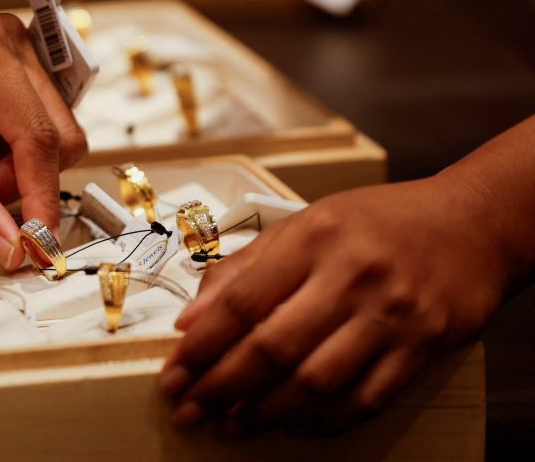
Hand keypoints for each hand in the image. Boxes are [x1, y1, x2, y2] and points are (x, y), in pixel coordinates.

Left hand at [0, 13, 87, 267]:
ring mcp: (12, 55)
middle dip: (14, 182)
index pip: (39, 138)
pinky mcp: (8, 73)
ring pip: (46, 141)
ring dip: (4, 173)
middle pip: (55, 138)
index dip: (41, 199)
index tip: (37, 246)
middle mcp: (8, 43)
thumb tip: (12, 247)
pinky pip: (28, 134)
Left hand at [158, 176, 504, 433]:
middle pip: (272, 346)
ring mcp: (390, 314)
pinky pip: (365, 398)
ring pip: (315, 380)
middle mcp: (350, 276)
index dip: (201, 345)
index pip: (241, 301)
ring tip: (230, 424)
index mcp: (312, 238)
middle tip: (190, 408)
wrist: (472, 223)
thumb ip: (245, 267)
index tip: (174, 371)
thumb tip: (190, 317)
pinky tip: (292, 424)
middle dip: (221, 386)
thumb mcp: (306, 223)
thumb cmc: (378, 222)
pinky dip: (323, 420)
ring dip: (265, 412)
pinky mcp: (423, 346)